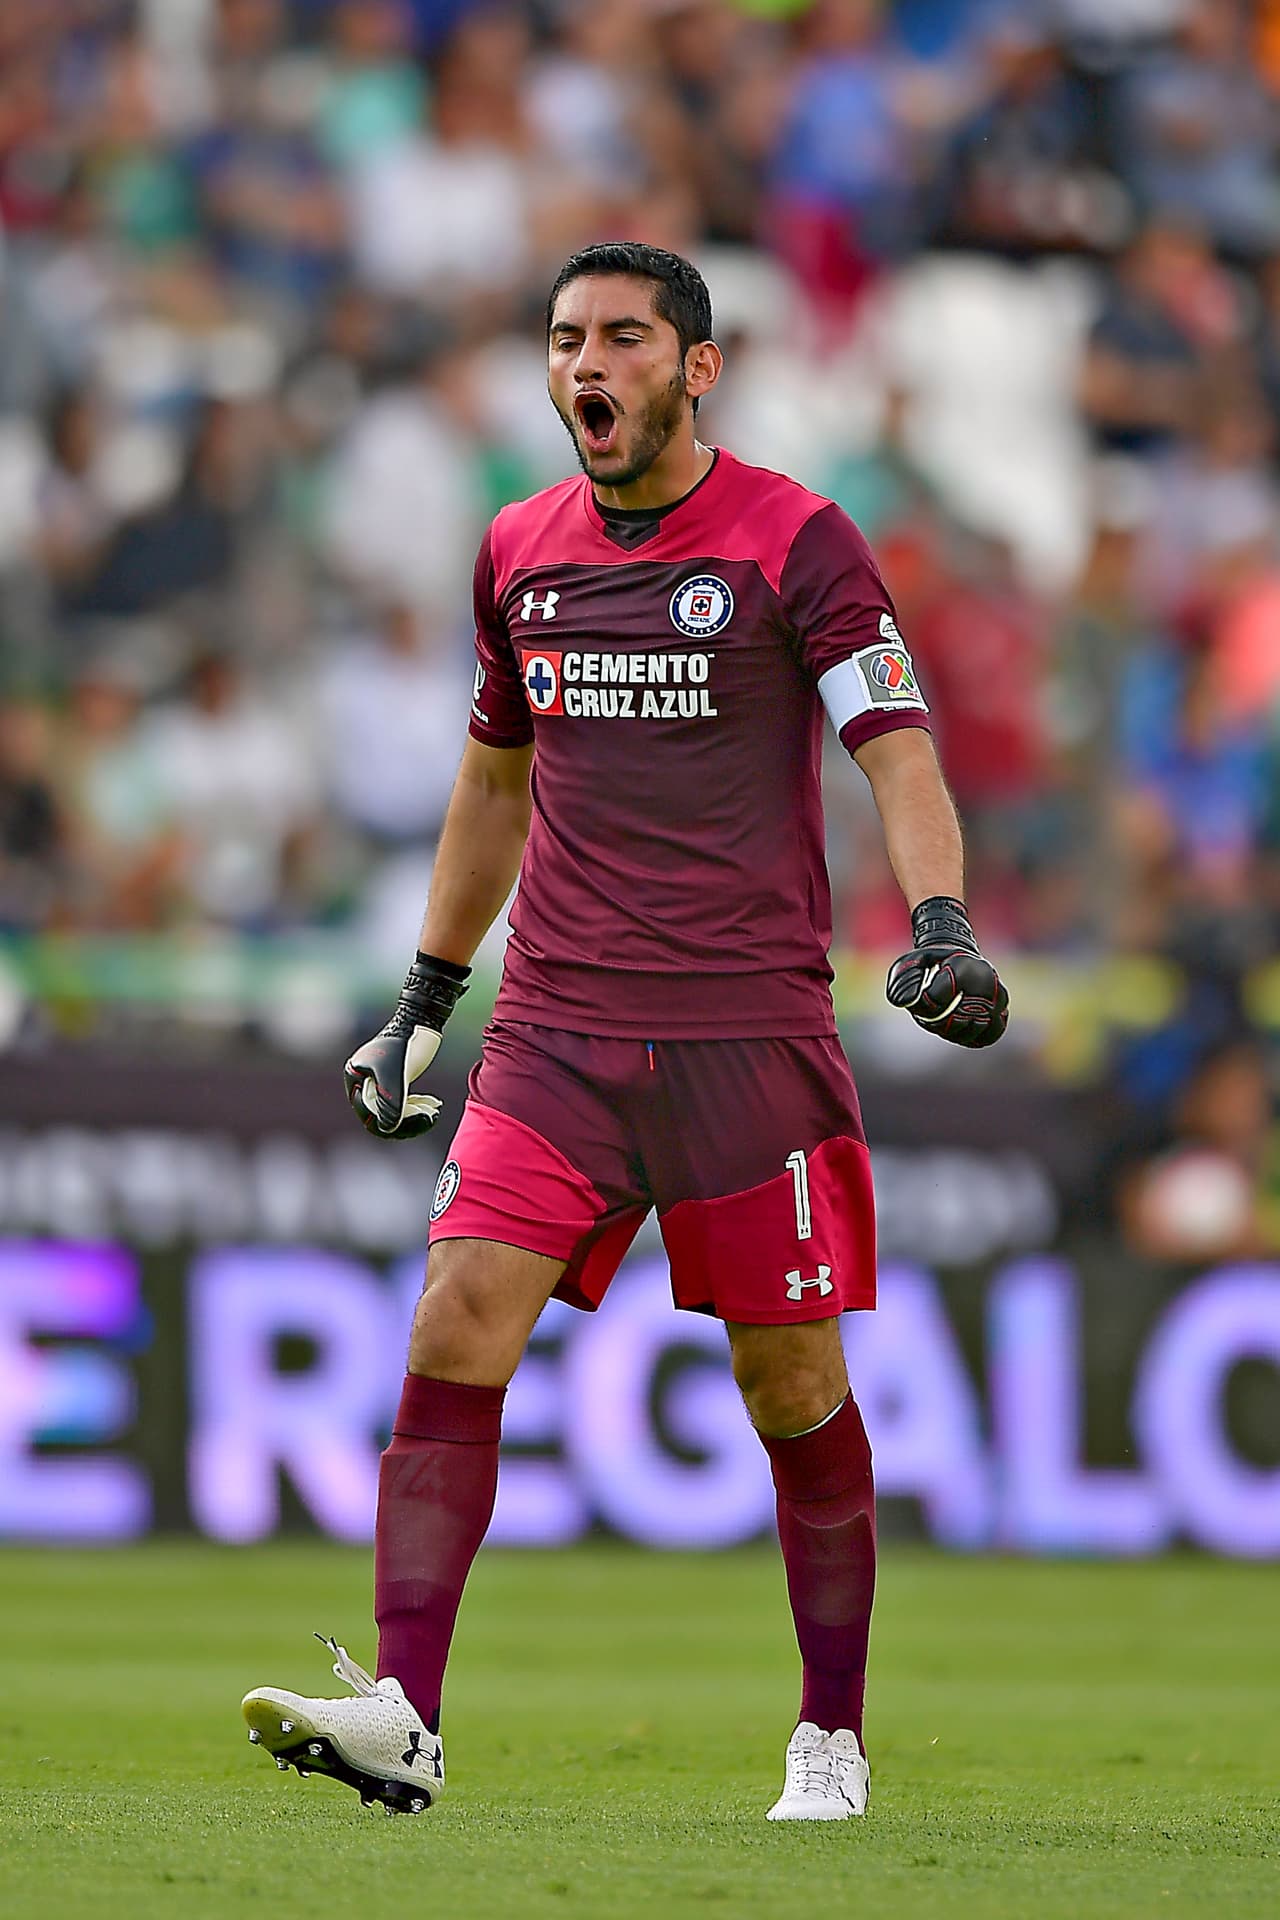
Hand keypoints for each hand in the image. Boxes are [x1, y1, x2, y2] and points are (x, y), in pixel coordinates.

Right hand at [343, 953, 469, 1137]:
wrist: (423, 1020)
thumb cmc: (407, 1043)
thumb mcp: (397, 1075)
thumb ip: (389, 1103)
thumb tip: (386, 1129)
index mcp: (354, 1077)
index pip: (370, 1114)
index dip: (395, 1122)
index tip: (420, 1117)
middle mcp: (362, 1081)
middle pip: (381, 1116)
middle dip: (408, 1119)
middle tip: (431, 1116)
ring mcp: (378, 1081)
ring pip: (394, 1112)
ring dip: (415, 1115)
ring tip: (434, 1110)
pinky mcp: (393, 1080)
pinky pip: (402, 1104)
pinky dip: (418, 1107)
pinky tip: (434, 1103)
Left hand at [886, 896, 1007, 1048]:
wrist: (958, 959)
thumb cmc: (931, 964)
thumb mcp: (911, 965)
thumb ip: (903, 983)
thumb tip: (907, 1003)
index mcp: (963, 965)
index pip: (937, 998)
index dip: (925, 1005)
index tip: (924, 999)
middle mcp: (987, 981)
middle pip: (957, 1019)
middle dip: (938, 1022)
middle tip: (931, 1015)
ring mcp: (998, 997)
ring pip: (975, 1030)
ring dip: (953, 1032)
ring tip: (943, 1020)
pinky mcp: (1002, 1012)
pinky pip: (988, 1035)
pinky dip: (971, 1037)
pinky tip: (958, 1028)